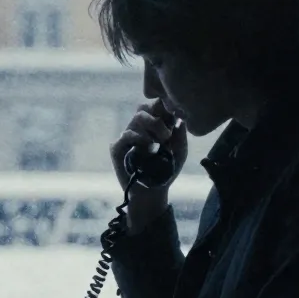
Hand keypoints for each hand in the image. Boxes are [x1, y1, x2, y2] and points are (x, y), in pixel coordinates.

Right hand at [110, 93, 187, 231]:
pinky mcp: (117, 148)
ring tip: (161, 142)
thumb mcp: (180, 150)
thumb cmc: (167, 170)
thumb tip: (180, 114)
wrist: (153, 192)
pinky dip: (139, 138)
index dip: (163, 106)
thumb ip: (180, 132)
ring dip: (151, 126)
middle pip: (143, 107)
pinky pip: (126, 135)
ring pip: (136, 118)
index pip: (155, 105)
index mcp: (152, 125)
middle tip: (167, 134)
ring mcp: (127, 137)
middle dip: (157, 116)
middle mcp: (138, 128)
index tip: (173, 118)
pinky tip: (149, 147)